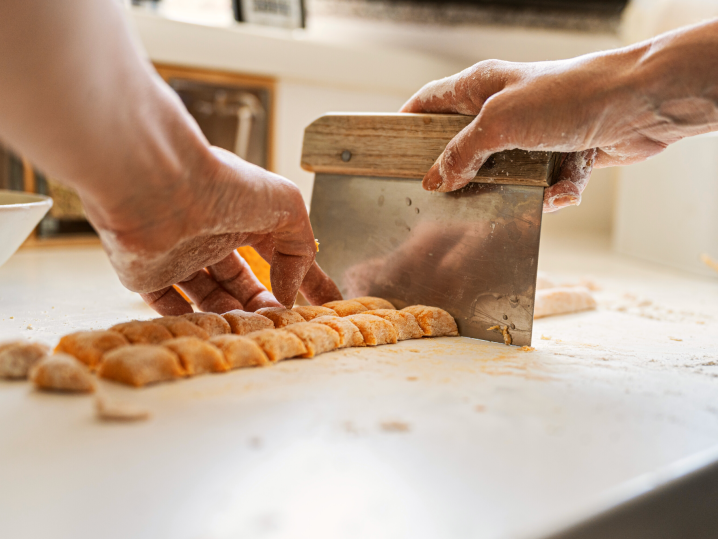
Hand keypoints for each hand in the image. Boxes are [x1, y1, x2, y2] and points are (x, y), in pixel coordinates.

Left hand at [84, 148, 341, 315]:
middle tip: (279, 322)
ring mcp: (179, 255)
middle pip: (242, 281)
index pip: (279, 251)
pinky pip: (169, 306)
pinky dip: (192, 322)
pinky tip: (213, 331)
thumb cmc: (222, 186)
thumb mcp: (287, 207)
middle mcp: (210, 234)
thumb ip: (300, 248)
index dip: (304, 278)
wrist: (159, 188)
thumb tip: (288, 290)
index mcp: (243, 214)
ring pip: (210, 297)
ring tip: (250, 329)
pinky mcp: (148, 274)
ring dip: (233, 316)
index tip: (324, 304)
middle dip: (264, 304)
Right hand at [401, 27, 717, 211]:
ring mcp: (534, 132)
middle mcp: (505, 108)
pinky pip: (545, 185)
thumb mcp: (500, 123)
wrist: (640, 105)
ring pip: (507, 174)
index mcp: (481, 86)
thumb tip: (435, 180)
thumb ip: (462, 152)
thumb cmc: (569, 96)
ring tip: (530, 190)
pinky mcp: (561, 154)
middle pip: (466, 146)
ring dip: (520, 189)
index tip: (391, 153)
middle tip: (453, 196)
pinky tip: (566, 186)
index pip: (430, 102)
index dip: (408, 124)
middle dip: (466, 174)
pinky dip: (555, 190)